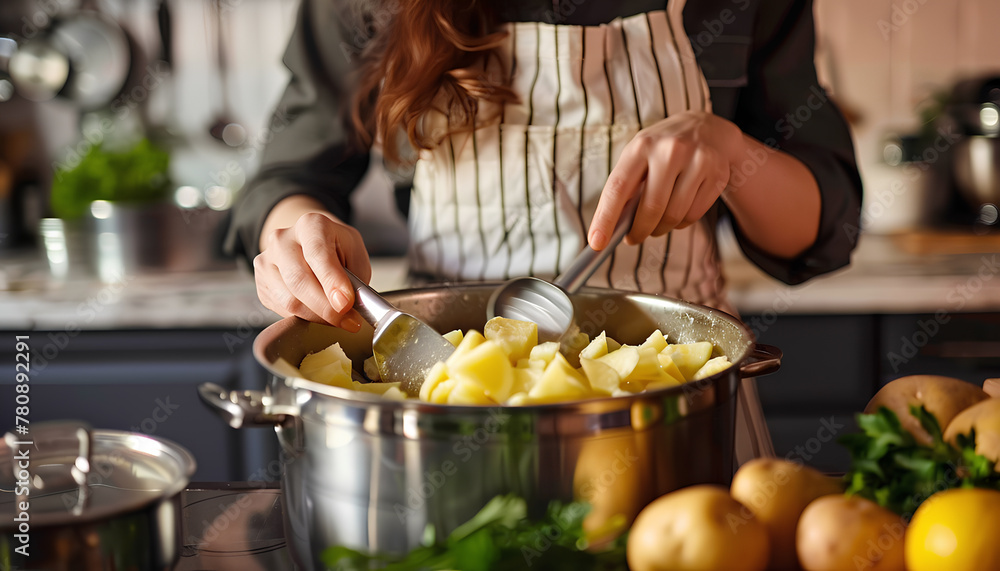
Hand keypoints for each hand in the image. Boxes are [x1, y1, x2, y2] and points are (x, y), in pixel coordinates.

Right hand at [253, 210, 370, 330]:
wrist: (311, 245)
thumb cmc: (336, 249)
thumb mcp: (355, 254)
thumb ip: (354, 278)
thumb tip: (345, 305)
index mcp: (310, 225)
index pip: (317, 254)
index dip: (331, 282)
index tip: (345, 304)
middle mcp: (282, 239)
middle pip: (299, 280)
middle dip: (327, 308)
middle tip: (349, 321)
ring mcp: (266, 261)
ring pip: (289, 300)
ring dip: (317, 316)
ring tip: (338, 319)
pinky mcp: (261, 284)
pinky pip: (281, 309)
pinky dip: (304, 317)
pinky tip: (318, 312)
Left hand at [588, 110, 745, 248]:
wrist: (707, 130)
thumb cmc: (662, 151)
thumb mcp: (639, 157)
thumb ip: (625, 188)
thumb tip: (610, 229)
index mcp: (641, 146)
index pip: (618, 188)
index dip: (606, 219)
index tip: (596, 243)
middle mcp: (670, 150)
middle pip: (650, 209)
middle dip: (639, 231)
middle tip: (633, 238)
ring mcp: (697, 161)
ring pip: (674, 216)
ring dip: (661, 228)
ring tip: (657, 221)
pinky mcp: (717, 174)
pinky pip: (693, 215)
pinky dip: (681, 222)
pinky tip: (679, 209)